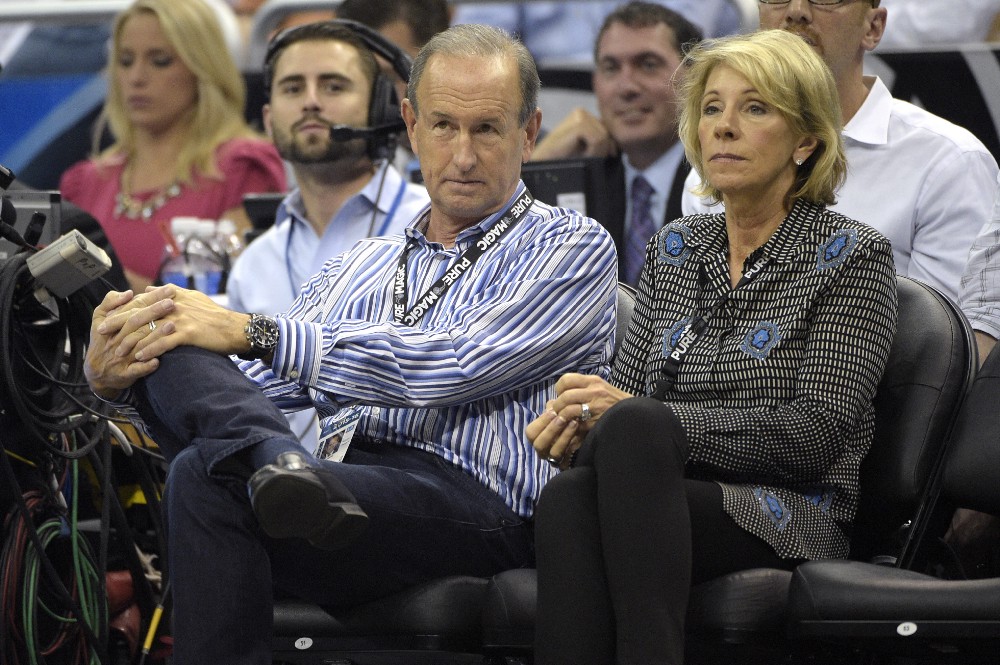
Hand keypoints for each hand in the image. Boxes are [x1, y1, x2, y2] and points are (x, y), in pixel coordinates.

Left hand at [85, 285, 252, 398]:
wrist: (236, 328)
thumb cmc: (215, 316)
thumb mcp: (192, 299)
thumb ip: (170, 294)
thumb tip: (150, 289)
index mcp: (173, 295)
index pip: (141, 300)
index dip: (121, 309)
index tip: (105, 316)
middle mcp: (174, 304)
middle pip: (139, 313)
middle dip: (118, 322)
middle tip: (101, 331)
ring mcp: (181, 318)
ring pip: (149, 329)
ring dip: (131, 340)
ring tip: (117, 350)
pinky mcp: (189, 332)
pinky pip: (164, 342)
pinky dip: (150, 350)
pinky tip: (140, 358)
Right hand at [85, 288, 174, 398]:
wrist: (95, 372)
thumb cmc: (103, 341)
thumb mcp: (99, 319)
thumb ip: (110, 302)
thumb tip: (129, 292)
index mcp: (111, 324)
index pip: (133, 307)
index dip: (150, 298)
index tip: (169, 290)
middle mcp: (116, 339)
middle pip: (135, 323)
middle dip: (154, 312)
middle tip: (172, 303)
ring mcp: (121, 357)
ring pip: (138, 345)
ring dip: (154, 336)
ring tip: (172, 326)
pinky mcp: (124, 374)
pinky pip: (136, 370)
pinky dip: (146, 366)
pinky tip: (158, 361)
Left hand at [526, 373, 631, 468]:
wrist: (635, 414)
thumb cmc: (616, 402)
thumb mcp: (601, 388)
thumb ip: (583, 388)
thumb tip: (560, 394)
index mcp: (594, 381)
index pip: (567, 379)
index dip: (559, 389)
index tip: (560, 396)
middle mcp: (594, 391)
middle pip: (565, 395)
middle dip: (558, 405)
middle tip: (558, 411)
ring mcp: (596, 406)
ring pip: (568, 409)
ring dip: (561, 416)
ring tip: (563, 420)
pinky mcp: (596, 421)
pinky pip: (576, 422)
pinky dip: (569, 425)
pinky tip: (571, 427)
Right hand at [530, 108, 617, 160]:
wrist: (540, 166)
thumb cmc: (560, 161)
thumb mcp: (583, 151)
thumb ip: (599, 144)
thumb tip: (618, 147)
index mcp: (583, 117)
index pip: (608, 132)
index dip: (606, 148)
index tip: (592, 157)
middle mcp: (581, 113)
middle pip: (609, 134)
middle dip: (601, 150)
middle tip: (581, 157)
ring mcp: (579, 115)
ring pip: (605, 138)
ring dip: (595, 153)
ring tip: (577, 156)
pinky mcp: (578, 122)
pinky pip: (599, 140)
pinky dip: (592, 152)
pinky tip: (577, 154)